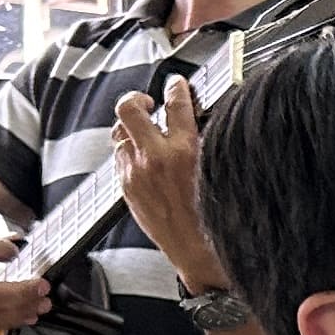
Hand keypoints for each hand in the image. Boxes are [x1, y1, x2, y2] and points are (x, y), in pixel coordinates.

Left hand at [113, 80, 217, 285]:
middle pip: (128, 108)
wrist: (197, 251)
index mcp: (184, 151)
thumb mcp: (215, 170)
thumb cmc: (212, 217)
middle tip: (148, 103)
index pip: (175, 103)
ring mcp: (135, 173)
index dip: (176, 87)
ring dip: (131, 128)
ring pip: (119, 132)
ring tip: (144, 132)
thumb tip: (192, 120)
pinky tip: (144, 159)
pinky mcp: (127, 188)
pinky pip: (120, 158)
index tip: (175, 83)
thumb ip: (199, 142)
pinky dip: (130, 152)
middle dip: (137, 99)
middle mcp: (154, 158)